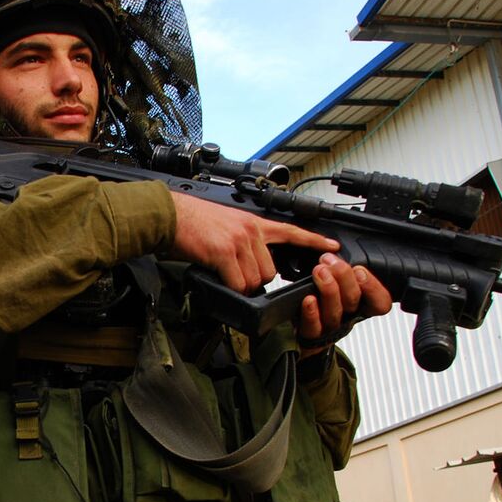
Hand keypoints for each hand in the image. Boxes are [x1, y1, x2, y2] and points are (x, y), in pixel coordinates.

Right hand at [168, 192, 339, 292]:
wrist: (168, 215)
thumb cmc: (190, 222)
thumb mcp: (225, 225)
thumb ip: (243, 242)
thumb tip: (246, 267)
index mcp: (253, 222)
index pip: (291, 231)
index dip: (314, 240)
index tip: (333, 246)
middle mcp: (251, 230)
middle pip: (269, 271)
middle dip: (253, 280)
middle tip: (232, 275)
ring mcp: (240, 240)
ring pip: (255, 280)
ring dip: (239, 285)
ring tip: (221, 273)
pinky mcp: (225, 252)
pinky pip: (238, 283)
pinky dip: (228, 287)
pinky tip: (217, 276)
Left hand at [297, 253, 393, 355]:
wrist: (301, 330)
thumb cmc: (321, 301)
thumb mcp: (337, 281)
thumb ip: (342, 269)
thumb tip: (335, 248)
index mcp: (360, 305)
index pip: (380, 302)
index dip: (374, 288)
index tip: (359, 270)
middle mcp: (348, 317)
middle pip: (354, 302)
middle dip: (343, 277)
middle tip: (330, 261)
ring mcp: (330, 328)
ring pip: (335, 313)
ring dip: (328, 290)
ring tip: (319, 272)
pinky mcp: (311, 335)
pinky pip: (314, 328)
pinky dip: (312, 313)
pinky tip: (308, 299)